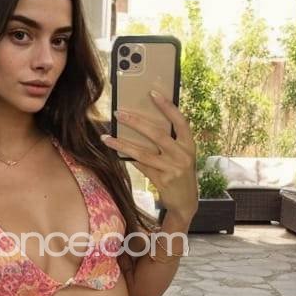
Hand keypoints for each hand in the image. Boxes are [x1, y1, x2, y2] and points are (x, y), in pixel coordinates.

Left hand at [102, 91, 198, 219]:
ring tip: (106, 137)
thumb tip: (142, 123)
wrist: (186, 202)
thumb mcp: (181, 156)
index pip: (180, 120)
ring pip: (143, 152)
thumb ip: (169, 141)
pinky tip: (115, 152)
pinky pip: (140, 166)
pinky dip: (128, 158)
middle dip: (136, 122)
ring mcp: (172, 168)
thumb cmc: (180, 173)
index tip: (152, 92)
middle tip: (118, 113)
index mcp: (189, 144)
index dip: (167, 106)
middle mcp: (183, 155)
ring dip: (122, 144)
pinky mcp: (162, 180)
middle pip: (157, 134)